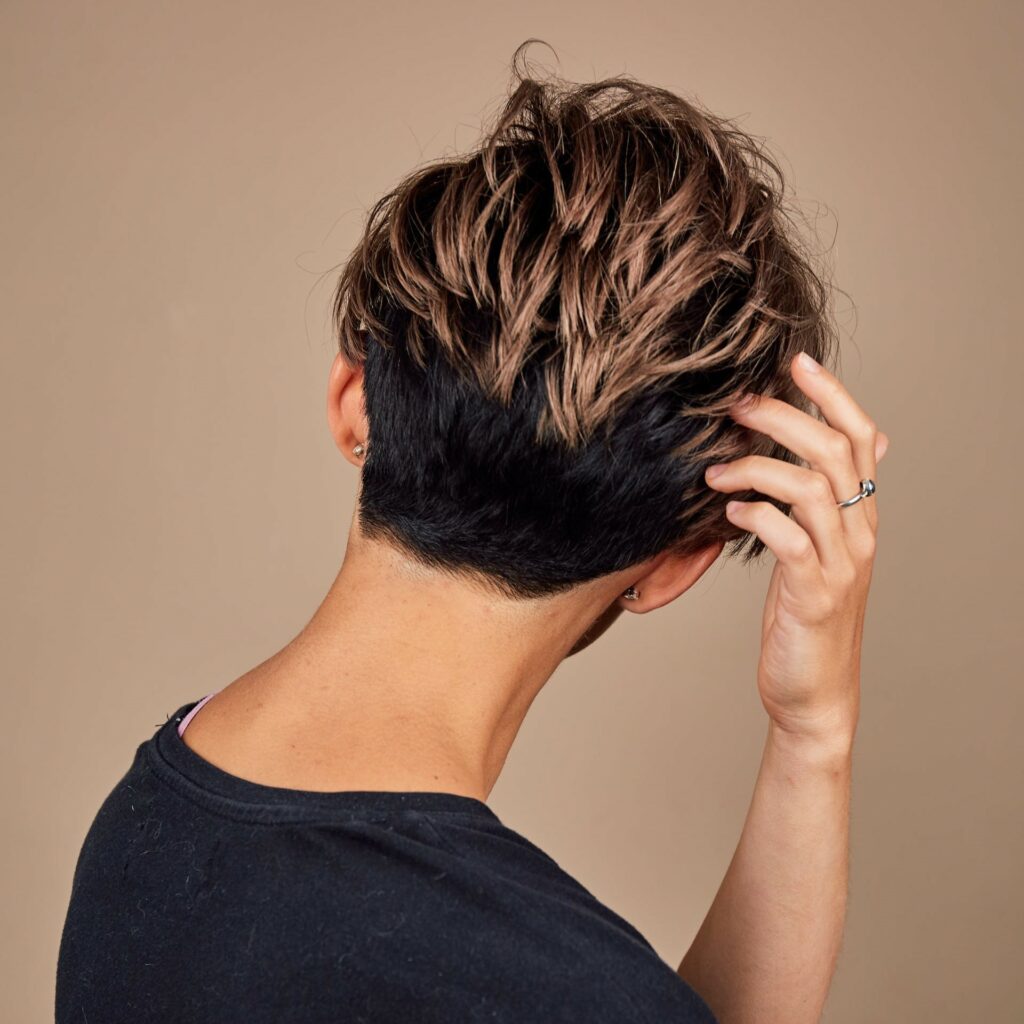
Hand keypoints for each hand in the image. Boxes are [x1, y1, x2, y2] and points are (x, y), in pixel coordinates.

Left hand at [703, 352, 888, 749]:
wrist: (813, 692)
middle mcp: (858, 532)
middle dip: (781, 417)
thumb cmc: (804, 617)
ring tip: (714, 472)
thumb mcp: (816, 552)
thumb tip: (818, 461)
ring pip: (810, 487)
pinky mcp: (814, 594)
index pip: (860, 438)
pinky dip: (755, 515)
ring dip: (756, 468)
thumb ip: (819, 505)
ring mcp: (840, 564)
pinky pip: (788, 538)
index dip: (832, 395)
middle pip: (832, 451)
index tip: (794, 361)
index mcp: (858, 515)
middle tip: (736, 406)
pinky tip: (726, 512)